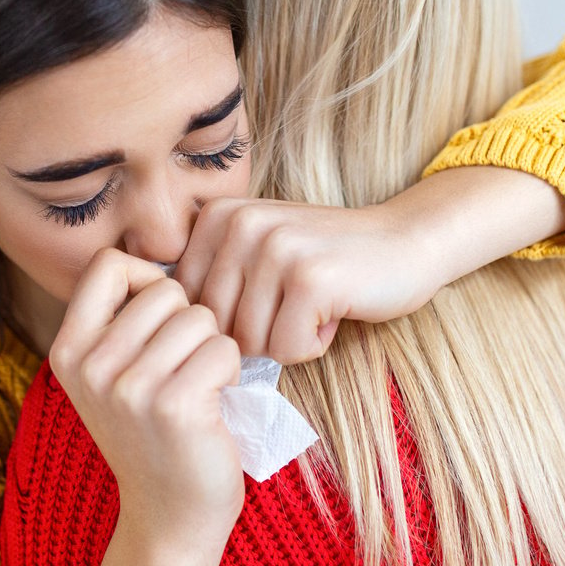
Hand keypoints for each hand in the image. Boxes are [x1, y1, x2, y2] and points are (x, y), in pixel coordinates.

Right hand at [49, 248, 245, 553]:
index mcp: (68, 348)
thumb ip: (124, 318)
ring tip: (198, 390)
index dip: (148, 281)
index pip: (109, 263)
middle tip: (182, 371)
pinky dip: (231, 372)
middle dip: (189, 322)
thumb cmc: (156, 434)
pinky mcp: (172, 405)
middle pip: (166, 289)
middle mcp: (89, 364)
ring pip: (199, 317)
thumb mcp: (115, 373)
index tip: (160, 322)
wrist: (170, 516)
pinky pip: (222, 348)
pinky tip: (214, 405)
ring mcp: (127, 386)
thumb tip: (172, 249)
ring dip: (212, 349)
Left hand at [173, 197, 440, 363]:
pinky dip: (314, 344)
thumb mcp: (257, 251)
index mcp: (217, 217)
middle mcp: (239, 224)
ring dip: (289, 339)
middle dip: (259, 333)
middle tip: (296, 303)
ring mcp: (274, 248)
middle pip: (217, 327)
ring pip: (250, 342)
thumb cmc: (326, 260)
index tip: (269, 295)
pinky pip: (287, 349)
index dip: (230, 320)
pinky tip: (333, 310)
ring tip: (314, 304)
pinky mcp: (309, 278)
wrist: (405, 242)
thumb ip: (211, 277)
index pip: (188, 307)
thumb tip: (160, 334)